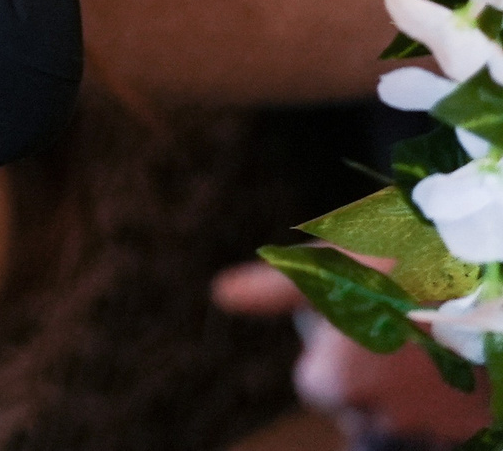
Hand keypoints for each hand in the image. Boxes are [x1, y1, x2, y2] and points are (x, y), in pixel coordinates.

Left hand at [214, 259, 492, 445]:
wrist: (483, 279)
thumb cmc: (400, 269)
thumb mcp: (330, 269)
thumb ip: (275, 290)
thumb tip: (222, 294)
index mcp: (332, 383)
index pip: (318, 384)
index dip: (336, 354)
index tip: (356, 324)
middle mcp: (375, 417)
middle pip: (361, 405)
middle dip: (374, 378)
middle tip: (397, 330)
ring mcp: (427, 429)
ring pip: (406, 418)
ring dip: (412, 394)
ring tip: (428, 345)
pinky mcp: (470, 430)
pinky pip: (448, 428)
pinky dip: (448, 405)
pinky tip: (455, 366)